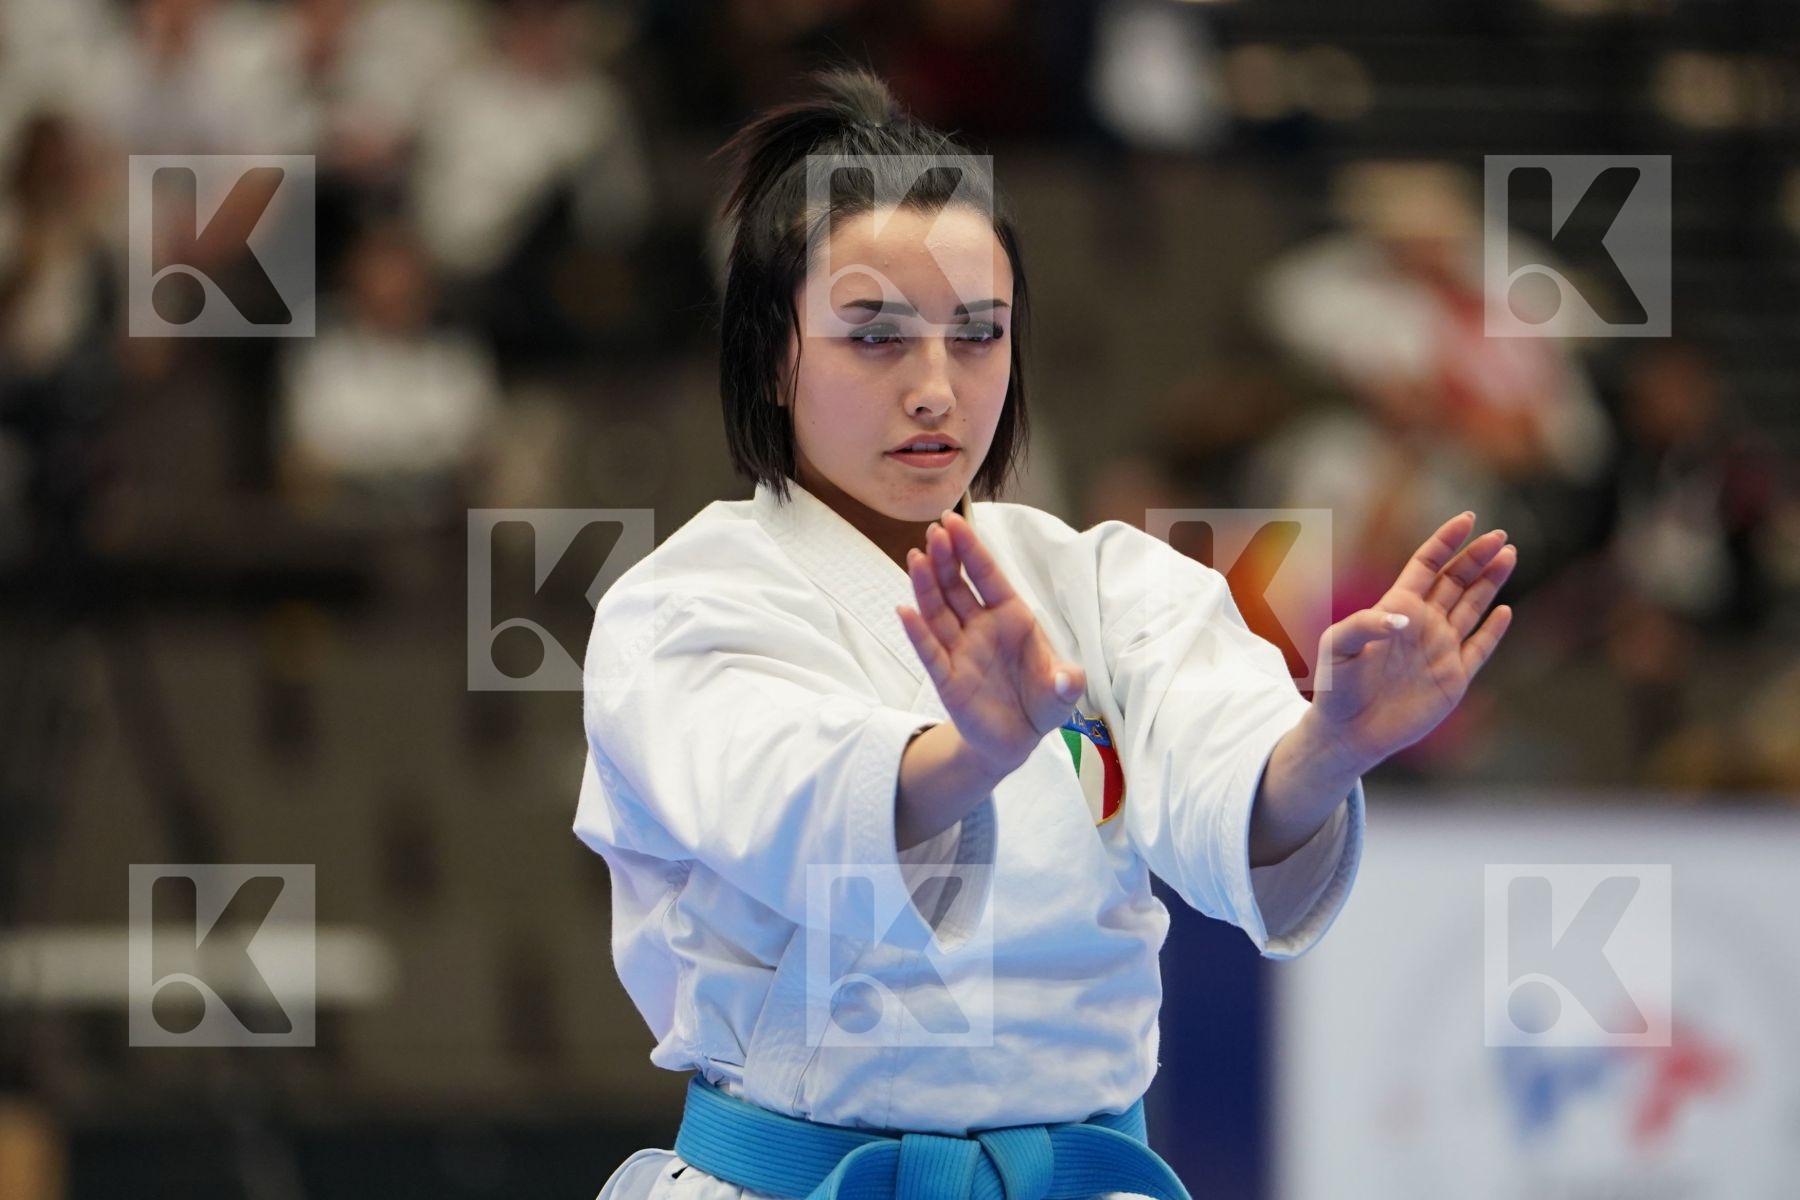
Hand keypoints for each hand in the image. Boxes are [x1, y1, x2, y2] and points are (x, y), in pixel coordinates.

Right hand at [896, 510, 1086, 777]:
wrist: (1018, 739)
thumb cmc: (1041, 701)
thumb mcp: (1062, 692)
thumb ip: (1066, 682)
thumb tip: (1068, 680)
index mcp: (1012, 617)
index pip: (988, 576)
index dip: (971, 549)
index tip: (954, 521)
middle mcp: (981, 627)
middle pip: (957, 586)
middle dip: (946, 558)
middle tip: (934, 531)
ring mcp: (961, 650)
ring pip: (938, 611)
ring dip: (926, 585)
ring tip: (915, 557)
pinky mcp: (947, 678)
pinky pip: (930, 652)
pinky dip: (917, 633)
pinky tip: (905, 611)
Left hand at [1308, 511, 1515, 772]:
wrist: (1348, 732)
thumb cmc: (1335, 686)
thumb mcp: (1337, 647)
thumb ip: (1364, 625)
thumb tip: (1404, 618)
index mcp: (1396, 608)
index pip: (1427, 565)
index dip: (1446, 541)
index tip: (1468, 519)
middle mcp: (1422, 623)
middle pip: (1456, 580)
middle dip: (1477, 556)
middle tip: (1500, 536)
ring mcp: (1440, 649)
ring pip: (1472, 607)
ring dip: (1490, 582)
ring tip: (1509, 555)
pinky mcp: (1452, 678)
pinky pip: (1479, 649)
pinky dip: (1493, 631)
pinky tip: (1505, 611)